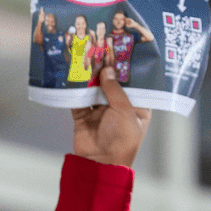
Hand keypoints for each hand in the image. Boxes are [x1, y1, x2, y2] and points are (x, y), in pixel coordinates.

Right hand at [72, 49, 149, 167]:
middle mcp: (119, 107)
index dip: (129, 69)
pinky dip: (76, 87)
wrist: (98, 163)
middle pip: (113, 83)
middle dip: (107, 68)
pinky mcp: (83, 115)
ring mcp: (100, 110)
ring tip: (87, 54)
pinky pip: (79, 97)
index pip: (134, 84)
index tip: (123, 49)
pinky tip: (73, 72)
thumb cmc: (121, 140)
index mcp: (137, 108)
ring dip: (90, 76)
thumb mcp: (124, 112)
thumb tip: (107, 69)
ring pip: (95, 88)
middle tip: (102, 46)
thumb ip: (115, 89)